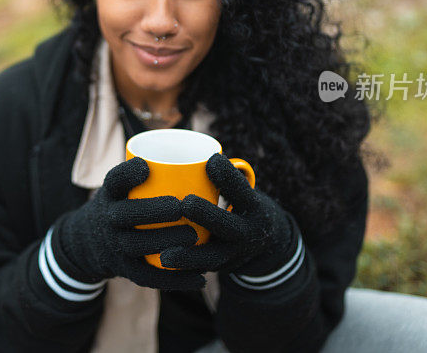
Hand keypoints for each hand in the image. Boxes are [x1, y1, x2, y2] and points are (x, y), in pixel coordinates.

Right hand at [53, 156, 204, 289]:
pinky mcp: (124, 269)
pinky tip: (199, 278)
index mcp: (110, 194)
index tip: (146, 167)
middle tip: (182, 207)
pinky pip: (149, 276)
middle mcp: (108, 218)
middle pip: (127, 214)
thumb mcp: (122, 187)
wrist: (88, 242)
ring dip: (166, 241)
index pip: (114, 180)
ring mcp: (115, 245)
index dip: (127, 174)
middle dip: (154, 211)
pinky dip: (174, 279)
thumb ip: (151, 175)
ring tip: (194, 236)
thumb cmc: (122, 205)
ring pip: (138, 245)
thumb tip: (208, 157)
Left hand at [159, 153, 297, 276]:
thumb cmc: (242, 204)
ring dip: (189, 257)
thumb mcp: (243, 189)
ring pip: (212, 257)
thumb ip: (224, 174)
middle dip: (208, 215)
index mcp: (253, 207)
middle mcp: (248, 231)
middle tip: (185, 203)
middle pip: (228, 224)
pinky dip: (183, 275)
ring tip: (165, 254)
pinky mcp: (221, 268)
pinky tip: (161, 271)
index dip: (228, 176)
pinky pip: (201, 273)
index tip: (211, 160)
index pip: (243, 189)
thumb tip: (195, 152)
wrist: (265, 242)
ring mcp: (235, 254)